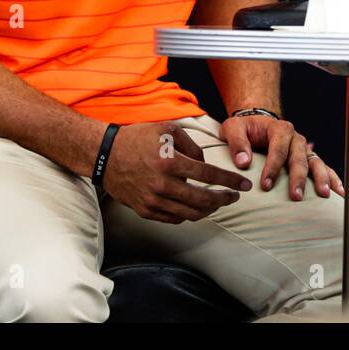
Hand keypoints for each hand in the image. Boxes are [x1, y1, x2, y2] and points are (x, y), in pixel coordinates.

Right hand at [101, 121, 252, 223]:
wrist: (104, 155)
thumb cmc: (137, 138)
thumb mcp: (167, 130)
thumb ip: (191, 145)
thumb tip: (204, 164)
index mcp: (170, 162)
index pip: (208, 174)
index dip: (230, 181)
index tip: (244, 185)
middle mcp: (162, 185)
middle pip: (203, 199)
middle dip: (224, 199)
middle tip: (234, 196)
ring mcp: (153, 201)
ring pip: (190, 214)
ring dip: (208, 209)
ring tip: (216, 202)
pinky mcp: (145, 210)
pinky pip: (174, 219)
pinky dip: (188, 214)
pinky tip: (194, 206)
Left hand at [220, 114, 345, 199]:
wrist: (256, 125)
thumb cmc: (244, 129)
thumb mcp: (232, 129)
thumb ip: (236, 143)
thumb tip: (243, 162)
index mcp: (279, 128)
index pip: (278, 149)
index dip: (272, 167)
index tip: (265, 185)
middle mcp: (295, 138)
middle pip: (299, 158)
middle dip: (298, 177)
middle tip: (295, 196)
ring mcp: (304, 149)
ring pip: (315, 162)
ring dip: (320, 178)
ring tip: (324, 194)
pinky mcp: (308, 159)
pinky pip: (323, 167)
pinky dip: (333, 178)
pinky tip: (339, 192)